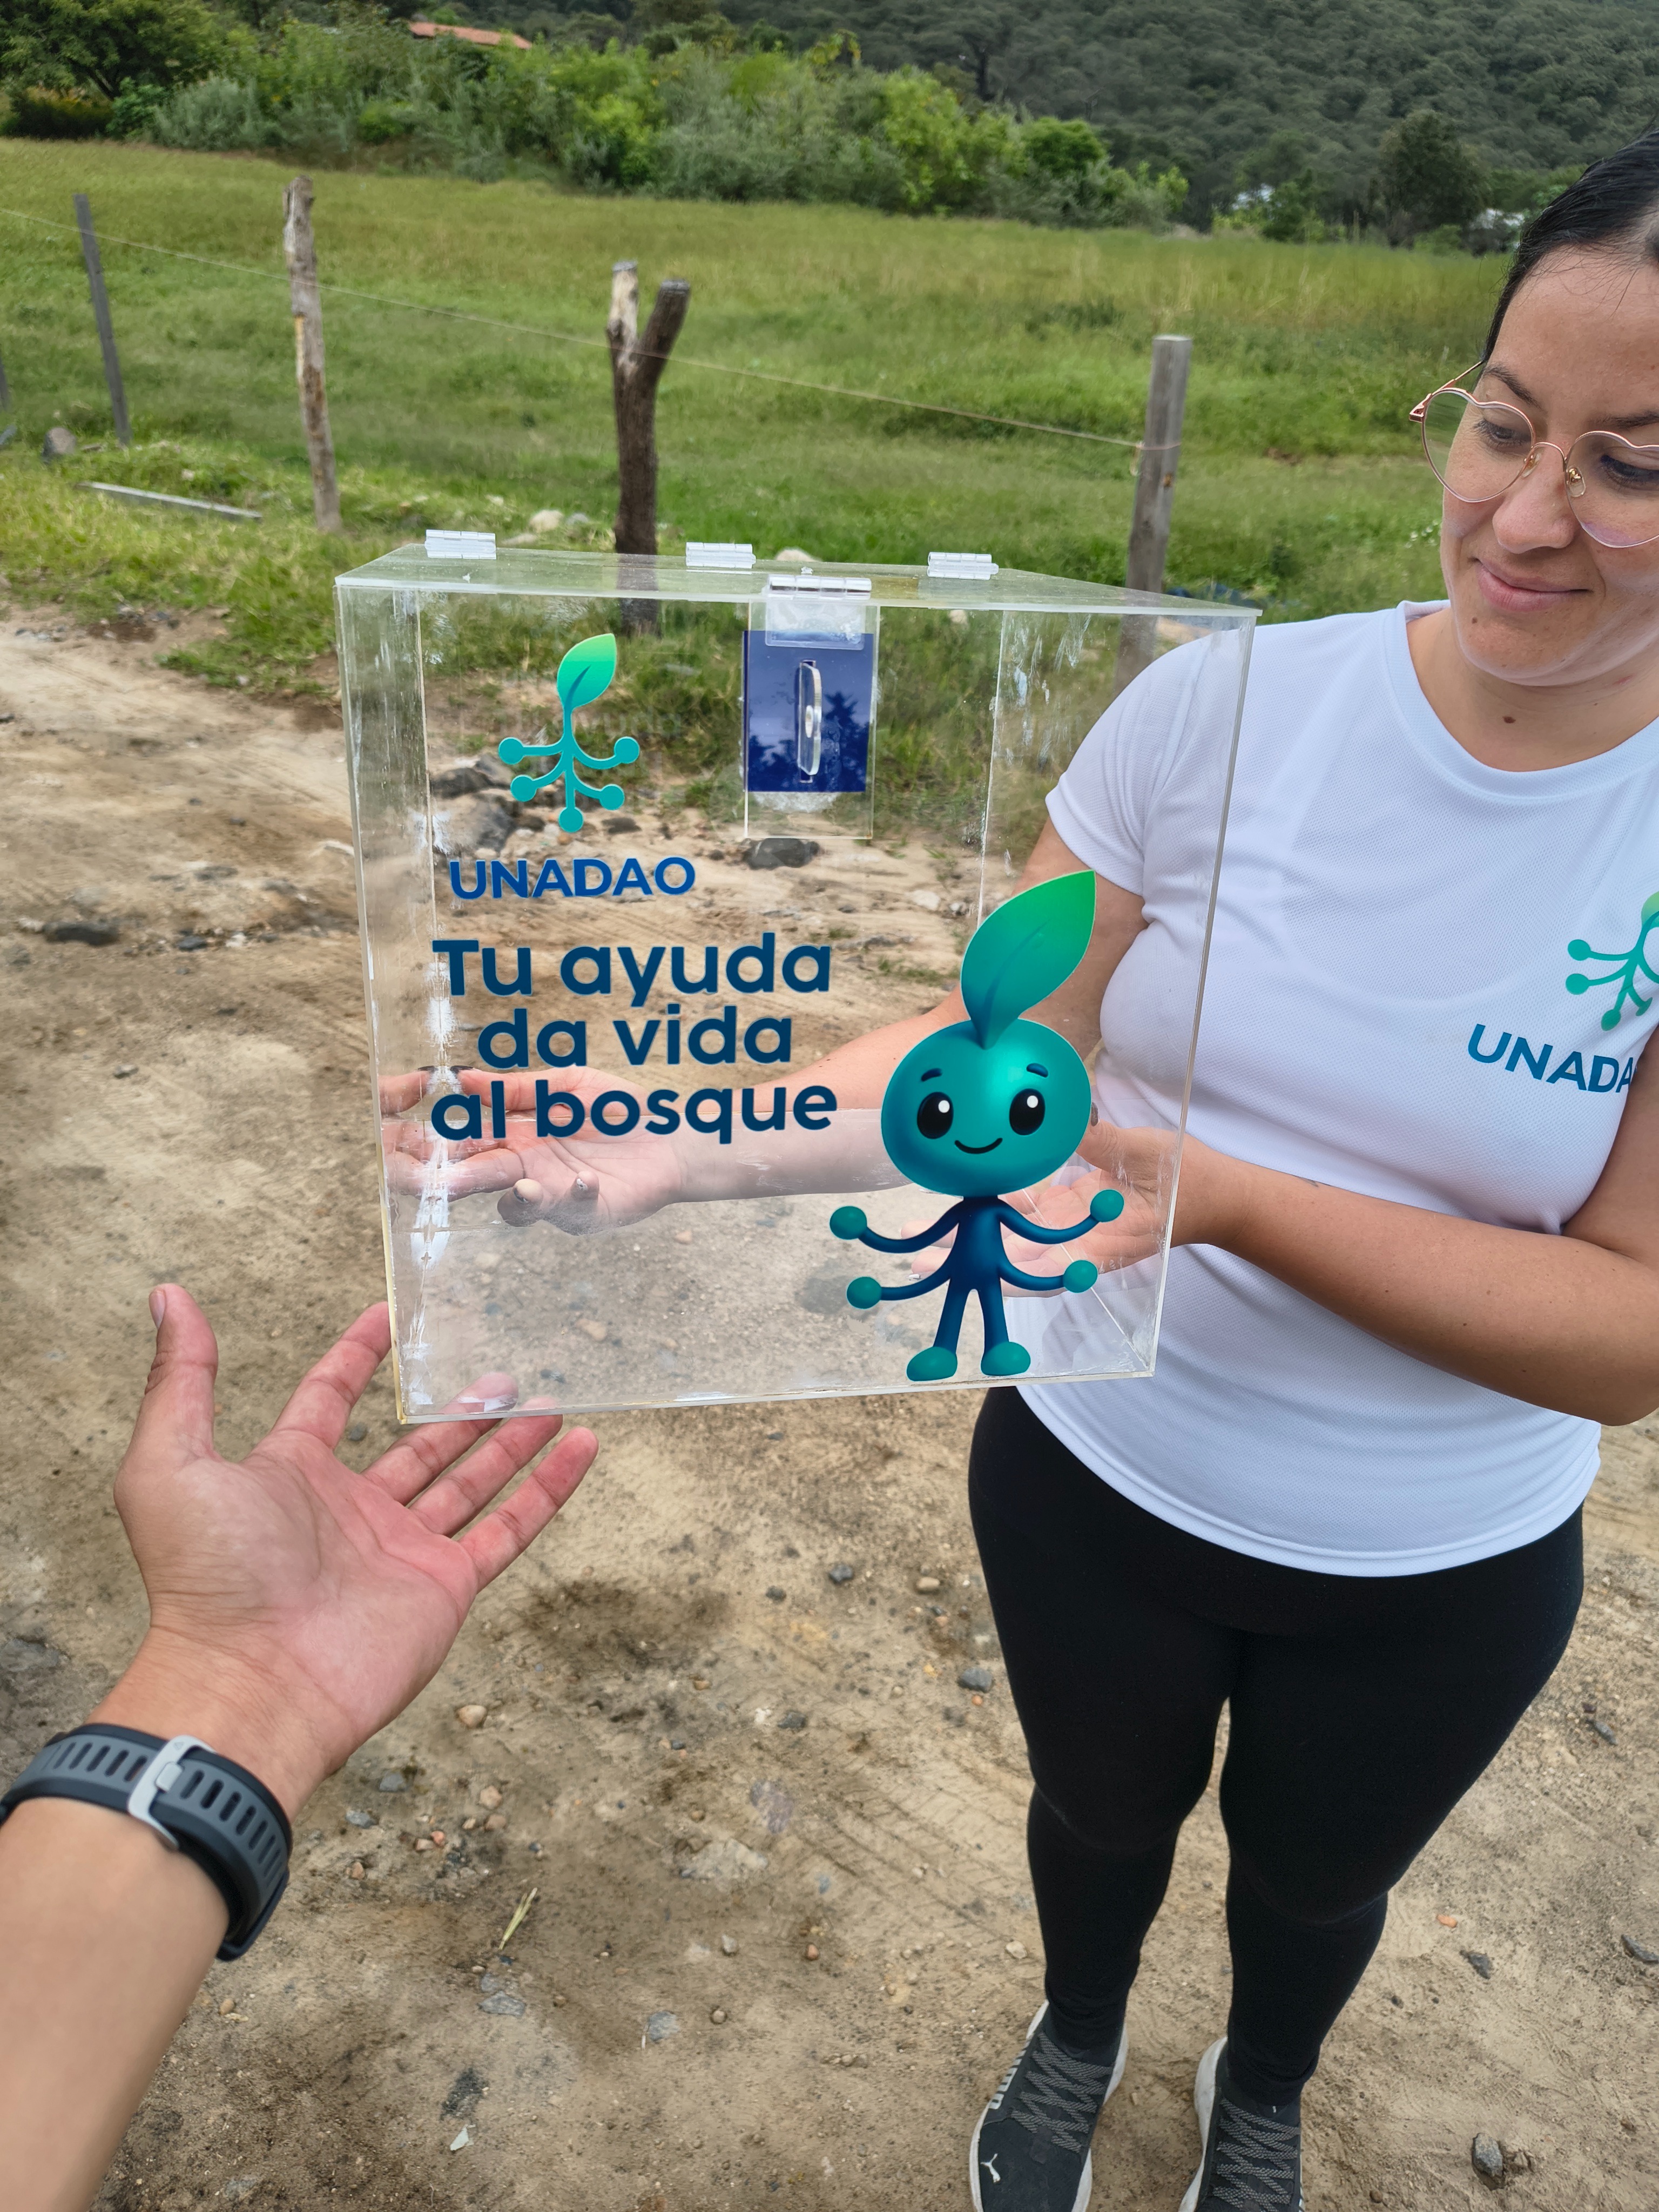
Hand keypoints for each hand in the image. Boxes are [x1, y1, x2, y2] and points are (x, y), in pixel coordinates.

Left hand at [93, 1289, 596, 1817]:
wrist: (251, 1685)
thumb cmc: (206, 1577)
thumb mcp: (170, 1462)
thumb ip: (181, 1379)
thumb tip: (169, 1295)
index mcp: (289, 1476)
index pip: (330, 1401)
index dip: (357, 1358)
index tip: (391, 1316)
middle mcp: (351, 1511)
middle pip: (418, 1446)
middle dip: (460, 1407)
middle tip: (505, 1367)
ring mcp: (402, 1550)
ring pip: (470, 1481)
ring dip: (511, 1440)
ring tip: (552, 1398)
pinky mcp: (445, 1587)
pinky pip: (508, 1529)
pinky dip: (547, 1490)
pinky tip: (580, 1448)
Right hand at [379, 1067, 688, 1232]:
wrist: (673, 1135)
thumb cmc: (618, 1111)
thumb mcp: (566, 1085)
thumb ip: (516, 1088)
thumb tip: (462, 1078)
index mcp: (513, 1137)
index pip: (465, 1143)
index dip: (439, 1145)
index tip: (414, 1139)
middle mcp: (524, 1170)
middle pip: (479, 1179)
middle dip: (456, 1181)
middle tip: (439, 1180)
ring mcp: (552, 1196)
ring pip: (517, 1206)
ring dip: (514, 1196)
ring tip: (522, 1181)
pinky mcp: (585, 1214)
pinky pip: (571, 1211)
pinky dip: (574, 1197)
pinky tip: (584, 1179)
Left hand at [900, 1125, 1194, 1285]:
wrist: (1216, 1197)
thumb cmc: (1188, 1179)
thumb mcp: (1147, 1155)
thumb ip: (1102, 1142)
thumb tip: (1064, 1120)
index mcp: (1101, 1245)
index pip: (1045, 1269)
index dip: (1003, 1274)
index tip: (965, 1273)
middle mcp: (1079, 1247)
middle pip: (1012, 1261)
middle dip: (966, 1262)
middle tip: (912, 1259)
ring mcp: (1071, 1233)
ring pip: (1009, 1242)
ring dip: (966, 1241)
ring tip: (915, 1236)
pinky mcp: (1068, 1216)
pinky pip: (1023, 1216)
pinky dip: (990, 1212)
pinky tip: (954, 1203)